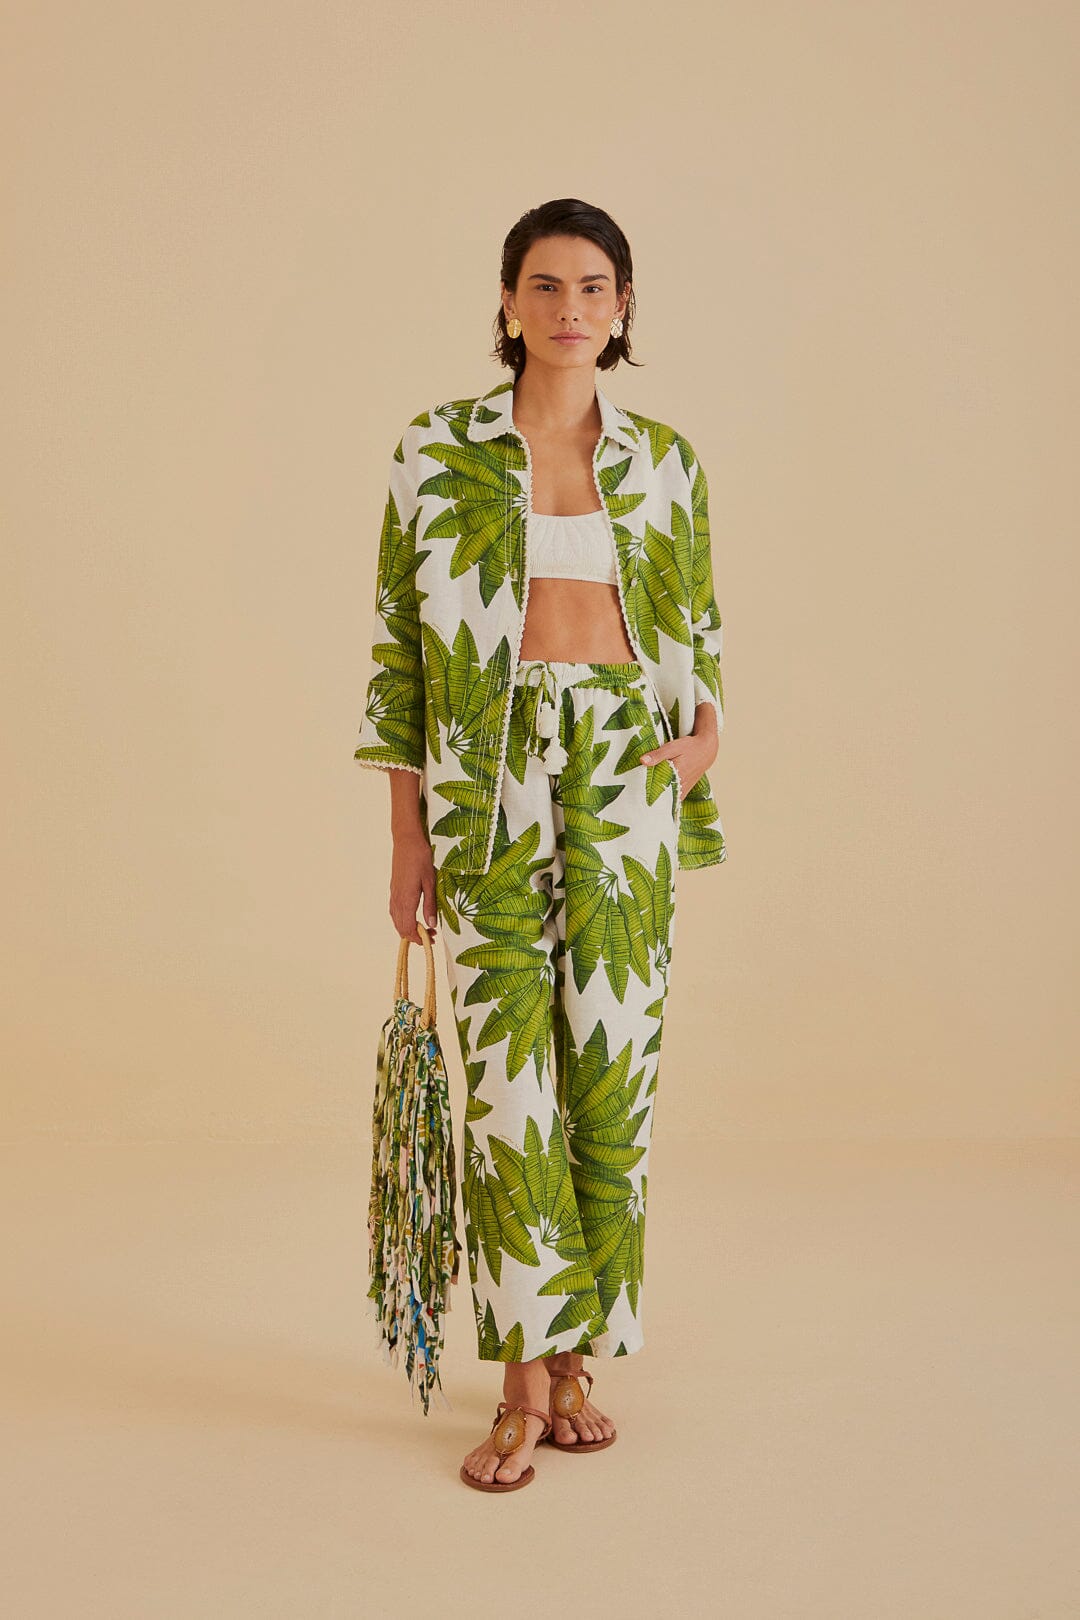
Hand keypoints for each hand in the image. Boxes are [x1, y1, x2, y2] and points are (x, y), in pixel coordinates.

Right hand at [389, 826, 437, 944]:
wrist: (406, 841)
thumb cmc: (420, 858)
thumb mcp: (430, 882)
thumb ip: (430, 904)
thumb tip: (431, 923)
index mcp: (406, 899)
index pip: (408, 927)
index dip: (418, 937)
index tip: (430, 940)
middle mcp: (397, 899)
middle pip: (401, 927)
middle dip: (414, 936)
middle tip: (430, 936)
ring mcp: (393, 894)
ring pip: (396, 919)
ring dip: (407, 928)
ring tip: (423, 928)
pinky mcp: (394, 889)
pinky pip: (394, 910)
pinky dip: (402, 919)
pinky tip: (411, 916)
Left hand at [641, 706, 718, 800]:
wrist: (707, 750)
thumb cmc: (689, 747)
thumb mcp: (673, 747)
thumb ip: (658, 755)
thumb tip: (642, 761)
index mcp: (676, 775)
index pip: (656, 789)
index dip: (645, 794)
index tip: (633, 797)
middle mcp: (680, 785)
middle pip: (661, 797)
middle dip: (649, 799)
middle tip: (634, 801)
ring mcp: (683, 789)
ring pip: (668, 799)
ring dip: (657, 800)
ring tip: (642, 802)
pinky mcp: (685, 790)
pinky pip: (674, 799)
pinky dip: (666, 800)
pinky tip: (655, 800)